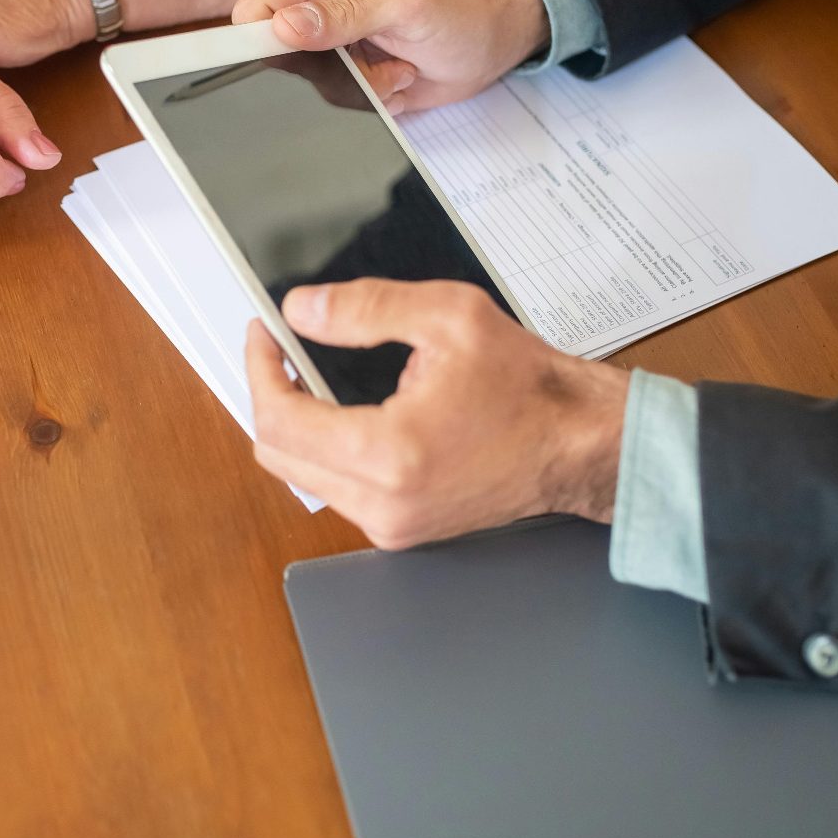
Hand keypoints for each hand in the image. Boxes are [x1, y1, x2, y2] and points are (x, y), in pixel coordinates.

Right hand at [232, 0, 548, 113]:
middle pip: (282, 59)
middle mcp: (319, 10)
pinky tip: (399, 77)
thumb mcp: (405, 3)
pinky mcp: (349, 76)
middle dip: (331, 71)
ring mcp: (333, 47)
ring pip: (315, 88)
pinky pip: (340, 104)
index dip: (261, 36)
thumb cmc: (457, 10)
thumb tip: (286, 26)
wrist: (486, 44)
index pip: (257, 9)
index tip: (287, 55)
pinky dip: (375, 99)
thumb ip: (344, 13)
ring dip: (364, 87)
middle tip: (373, 58)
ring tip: (398, 65)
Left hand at [246, 279, 628, 547]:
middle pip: (277, 454)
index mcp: (389, 455)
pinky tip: (343, 411)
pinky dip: (324, 449)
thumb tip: (304, 310)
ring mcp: (391, 525)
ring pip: (301, 475)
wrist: (578, 444)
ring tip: (311, 375)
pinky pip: (334, 489)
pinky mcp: (401, 530)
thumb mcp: (450, 318)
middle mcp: (383, 503)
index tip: (264, 335)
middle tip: (281, 351)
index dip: (259, 369)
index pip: (280, 419)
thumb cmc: (529, 389)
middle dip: (269, 395)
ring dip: (295, 423)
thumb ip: (366, 308)